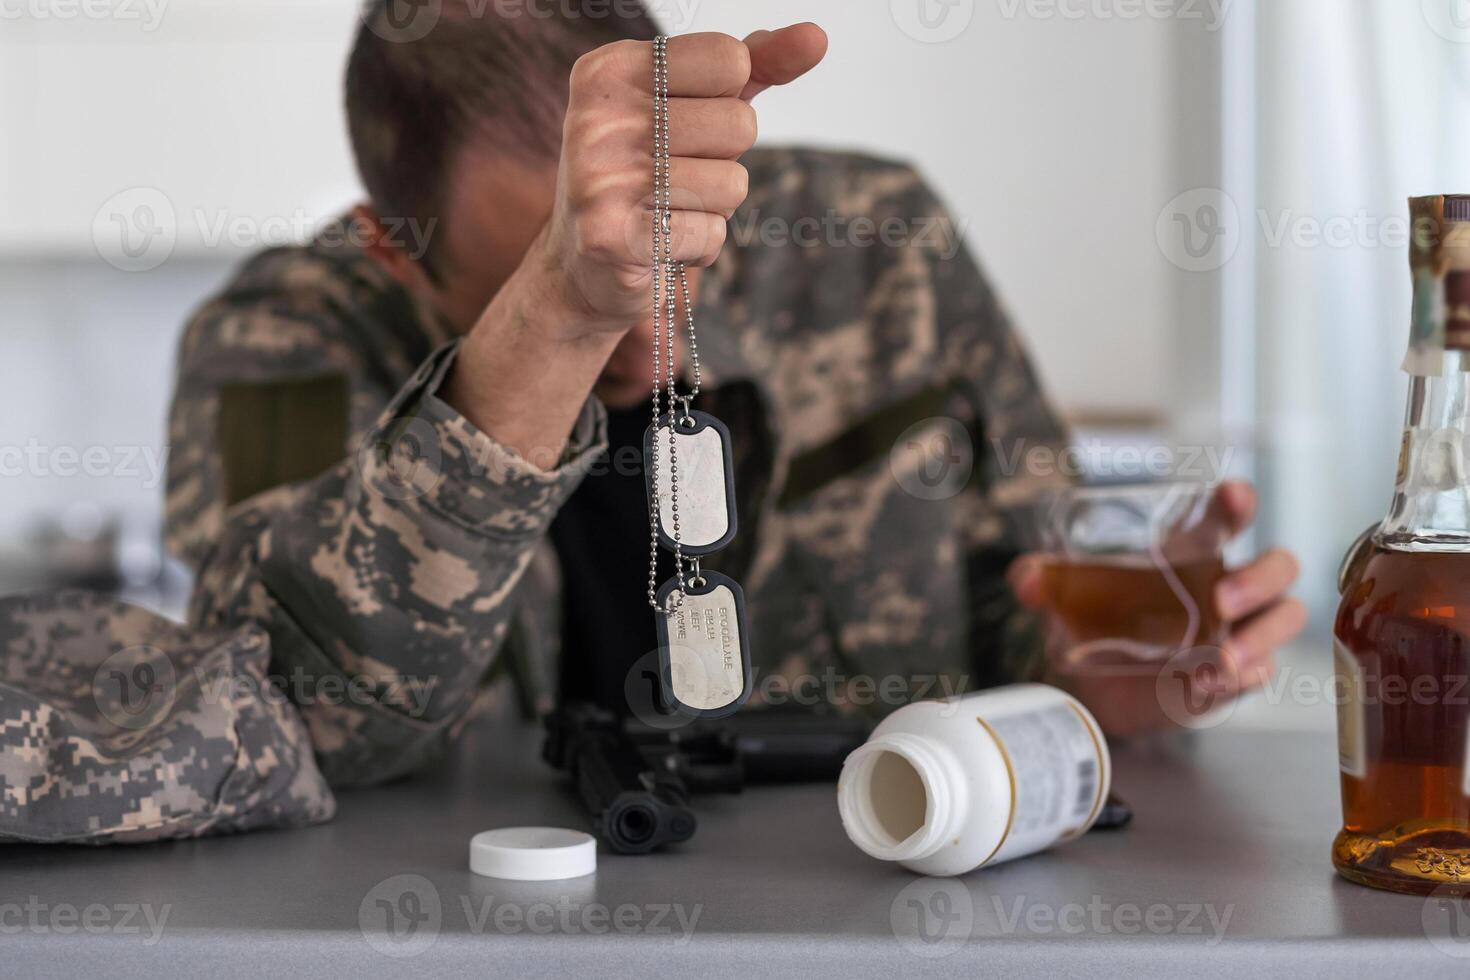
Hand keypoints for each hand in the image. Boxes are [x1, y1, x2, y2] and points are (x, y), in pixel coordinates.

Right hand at [533, 26, 828, 337]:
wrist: (584, 267)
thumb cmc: (650, 175)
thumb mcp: (696, 107)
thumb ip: (754, 66)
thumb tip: (816, 37)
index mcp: (610, 70)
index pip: (730, 59)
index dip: (727, 99)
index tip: (680, 122)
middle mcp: (597, 117)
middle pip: (739, 123)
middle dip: (724, 159)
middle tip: (672, 178)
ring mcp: (600, 178)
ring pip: (733, 184)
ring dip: (714, 208)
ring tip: (665, 211)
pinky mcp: (611, 238)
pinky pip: (712, 234)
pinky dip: (698, 246)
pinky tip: (659, 244)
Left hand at [1007, 481, 1306, 736]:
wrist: (1093, 686)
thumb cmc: (1092, 622)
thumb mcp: (1063, 599)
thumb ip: (1042, 582)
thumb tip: (1025, 579)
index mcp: (1189, 550)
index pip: (1225, 517)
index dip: (1237, 502)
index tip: (1234, 496)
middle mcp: (1225, 583)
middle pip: (1278, 565)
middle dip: (1261, 578)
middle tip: (1220, 601)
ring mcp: (1238, 629)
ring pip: (1285, 617)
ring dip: (1263, 636)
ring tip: (1224, 658)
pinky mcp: (1236, 673)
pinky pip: (1263, 670)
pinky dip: (1245, 675)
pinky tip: (1212, 683)